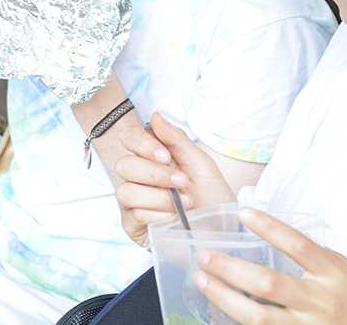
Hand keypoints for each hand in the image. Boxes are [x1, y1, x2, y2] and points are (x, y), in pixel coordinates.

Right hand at [114, 112, 234, 245]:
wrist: (222, 231)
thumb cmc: (213, 196)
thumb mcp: (201, 164)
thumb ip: (177, 139)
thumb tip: (155, 115)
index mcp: (152, 158)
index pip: (129, 139)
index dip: (142, 144)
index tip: (166, 156)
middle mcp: (138, 177)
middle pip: (124, 165)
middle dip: (155, 174)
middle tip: (183, 183)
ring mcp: (133, 202)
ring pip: (125, 191)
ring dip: (159, 197)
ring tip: (185, 204)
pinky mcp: (133, 226)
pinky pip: (133, 215)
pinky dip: (158, 215)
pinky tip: (174, 219)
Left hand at [194, 208, 346, 324]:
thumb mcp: (342, 270)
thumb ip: (311, 257)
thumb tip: (270, 234)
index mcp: (332, 273)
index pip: (297, 245)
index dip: (269, 227)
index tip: (242, 212)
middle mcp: (320, 300)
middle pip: (268, 284)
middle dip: (230, 269)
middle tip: (205, 256)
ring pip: (257, 316)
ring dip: (224, 297)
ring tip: (203, 280)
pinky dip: (239, 322)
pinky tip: (220, 309)